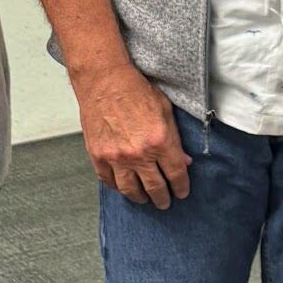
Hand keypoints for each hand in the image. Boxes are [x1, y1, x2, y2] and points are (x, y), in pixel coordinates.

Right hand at [75, 64, 191, 208]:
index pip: (176, 175)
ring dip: (140, 198)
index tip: (182, 192)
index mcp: (160, 141)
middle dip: (163, 199)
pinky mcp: (98, 156)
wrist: (104, 80)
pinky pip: (109, 181)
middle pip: (155, 188)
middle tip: (165, 202)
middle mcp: (139, 154)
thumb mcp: (165, 110)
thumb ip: (175, 139)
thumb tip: (184, 160)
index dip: (181, 187)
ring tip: (144, 199)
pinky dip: (117, 187)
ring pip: (131, 190)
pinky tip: (123, 186)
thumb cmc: (135, 89)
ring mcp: (116, 157)